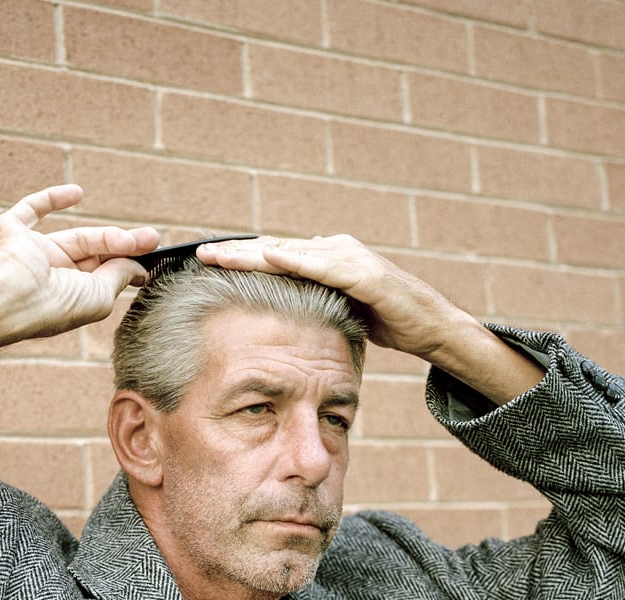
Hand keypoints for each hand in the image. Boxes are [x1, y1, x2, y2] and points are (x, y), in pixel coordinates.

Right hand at [0, 184, 159, 353]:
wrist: (11, 293)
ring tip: (138, 236)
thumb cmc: (54, 305)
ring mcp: (29, 254)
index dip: (126, 269)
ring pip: (75, 237)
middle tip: (154, 239)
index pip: (100, 280)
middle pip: (93, 257)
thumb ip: (119, 276)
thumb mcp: (100, 296)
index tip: (152, 263)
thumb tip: (140, 268)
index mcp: (65, 301)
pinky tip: (78, 193)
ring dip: (108, 234)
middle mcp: (48, 278)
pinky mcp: (9, 231)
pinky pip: (30, 210)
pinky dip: (52, 199)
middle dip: (124, 247)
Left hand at [196, 235, 542, 404]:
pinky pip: (322, 264)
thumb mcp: (333, 315)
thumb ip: (307, 308)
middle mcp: (330, 250)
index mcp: (320, 261)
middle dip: (230, 251)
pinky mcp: (364, 271)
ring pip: (289, 251)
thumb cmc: (385, 321)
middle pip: (270, 249)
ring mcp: (347, 256)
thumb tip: (276, 323)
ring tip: (215, 253)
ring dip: (250, 252)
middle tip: (193, 253)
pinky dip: (294, 259)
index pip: (269, 258)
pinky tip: (267, 256)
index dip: (235, 261)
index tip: (199, 266)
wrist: (432, 327)